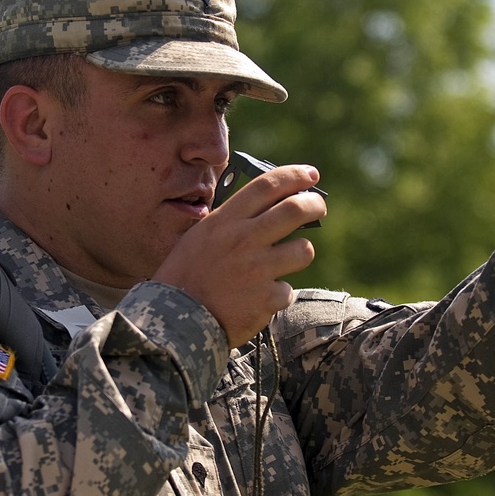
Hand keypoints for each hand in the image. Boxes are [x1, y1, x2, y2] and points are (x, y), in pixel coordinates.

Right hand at [152, 164, 325, 346]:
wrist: (176, 321)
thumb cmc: (186, 276)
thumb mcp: (201, 237)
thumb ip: (232, 223)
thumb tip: (270, 210)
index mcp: (225, 221)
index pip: (267, 185)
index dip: (294, 175)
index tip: (310, 175)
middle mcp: (244, 239)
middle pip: (295, 209)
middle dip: (314, 204)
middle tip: (318, 207)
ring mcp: (257, 269)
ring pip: (303, 249)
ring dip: (300, 252)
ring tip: (286, 260)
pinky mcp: (266, 298)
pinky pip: (288, 290)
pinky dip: (278, 294)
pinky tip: (259, 298)